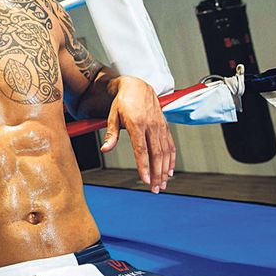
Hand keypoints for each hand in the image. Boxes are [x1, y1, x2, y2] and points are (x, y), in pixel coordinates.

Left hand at [100, 76, 174, 193]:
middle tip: (154, 189)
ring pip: (165, 152)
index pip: (141, 149)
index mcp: (137, 124)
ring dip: (164, 170)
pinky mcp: (165, 126)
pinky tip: (169, 171)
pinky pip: (170, 145)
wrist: (138, 86)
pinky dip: (171, 159)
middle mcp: (151, 126)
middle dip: (156, 174)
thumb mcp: (112, 116)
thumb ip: (111, 134)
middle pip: (155, 154)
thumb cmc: (123, 102)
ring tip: (161, 184)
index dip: (143, 166)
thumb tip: (105, 149)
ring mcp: (160, 126)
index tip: (144, 180)